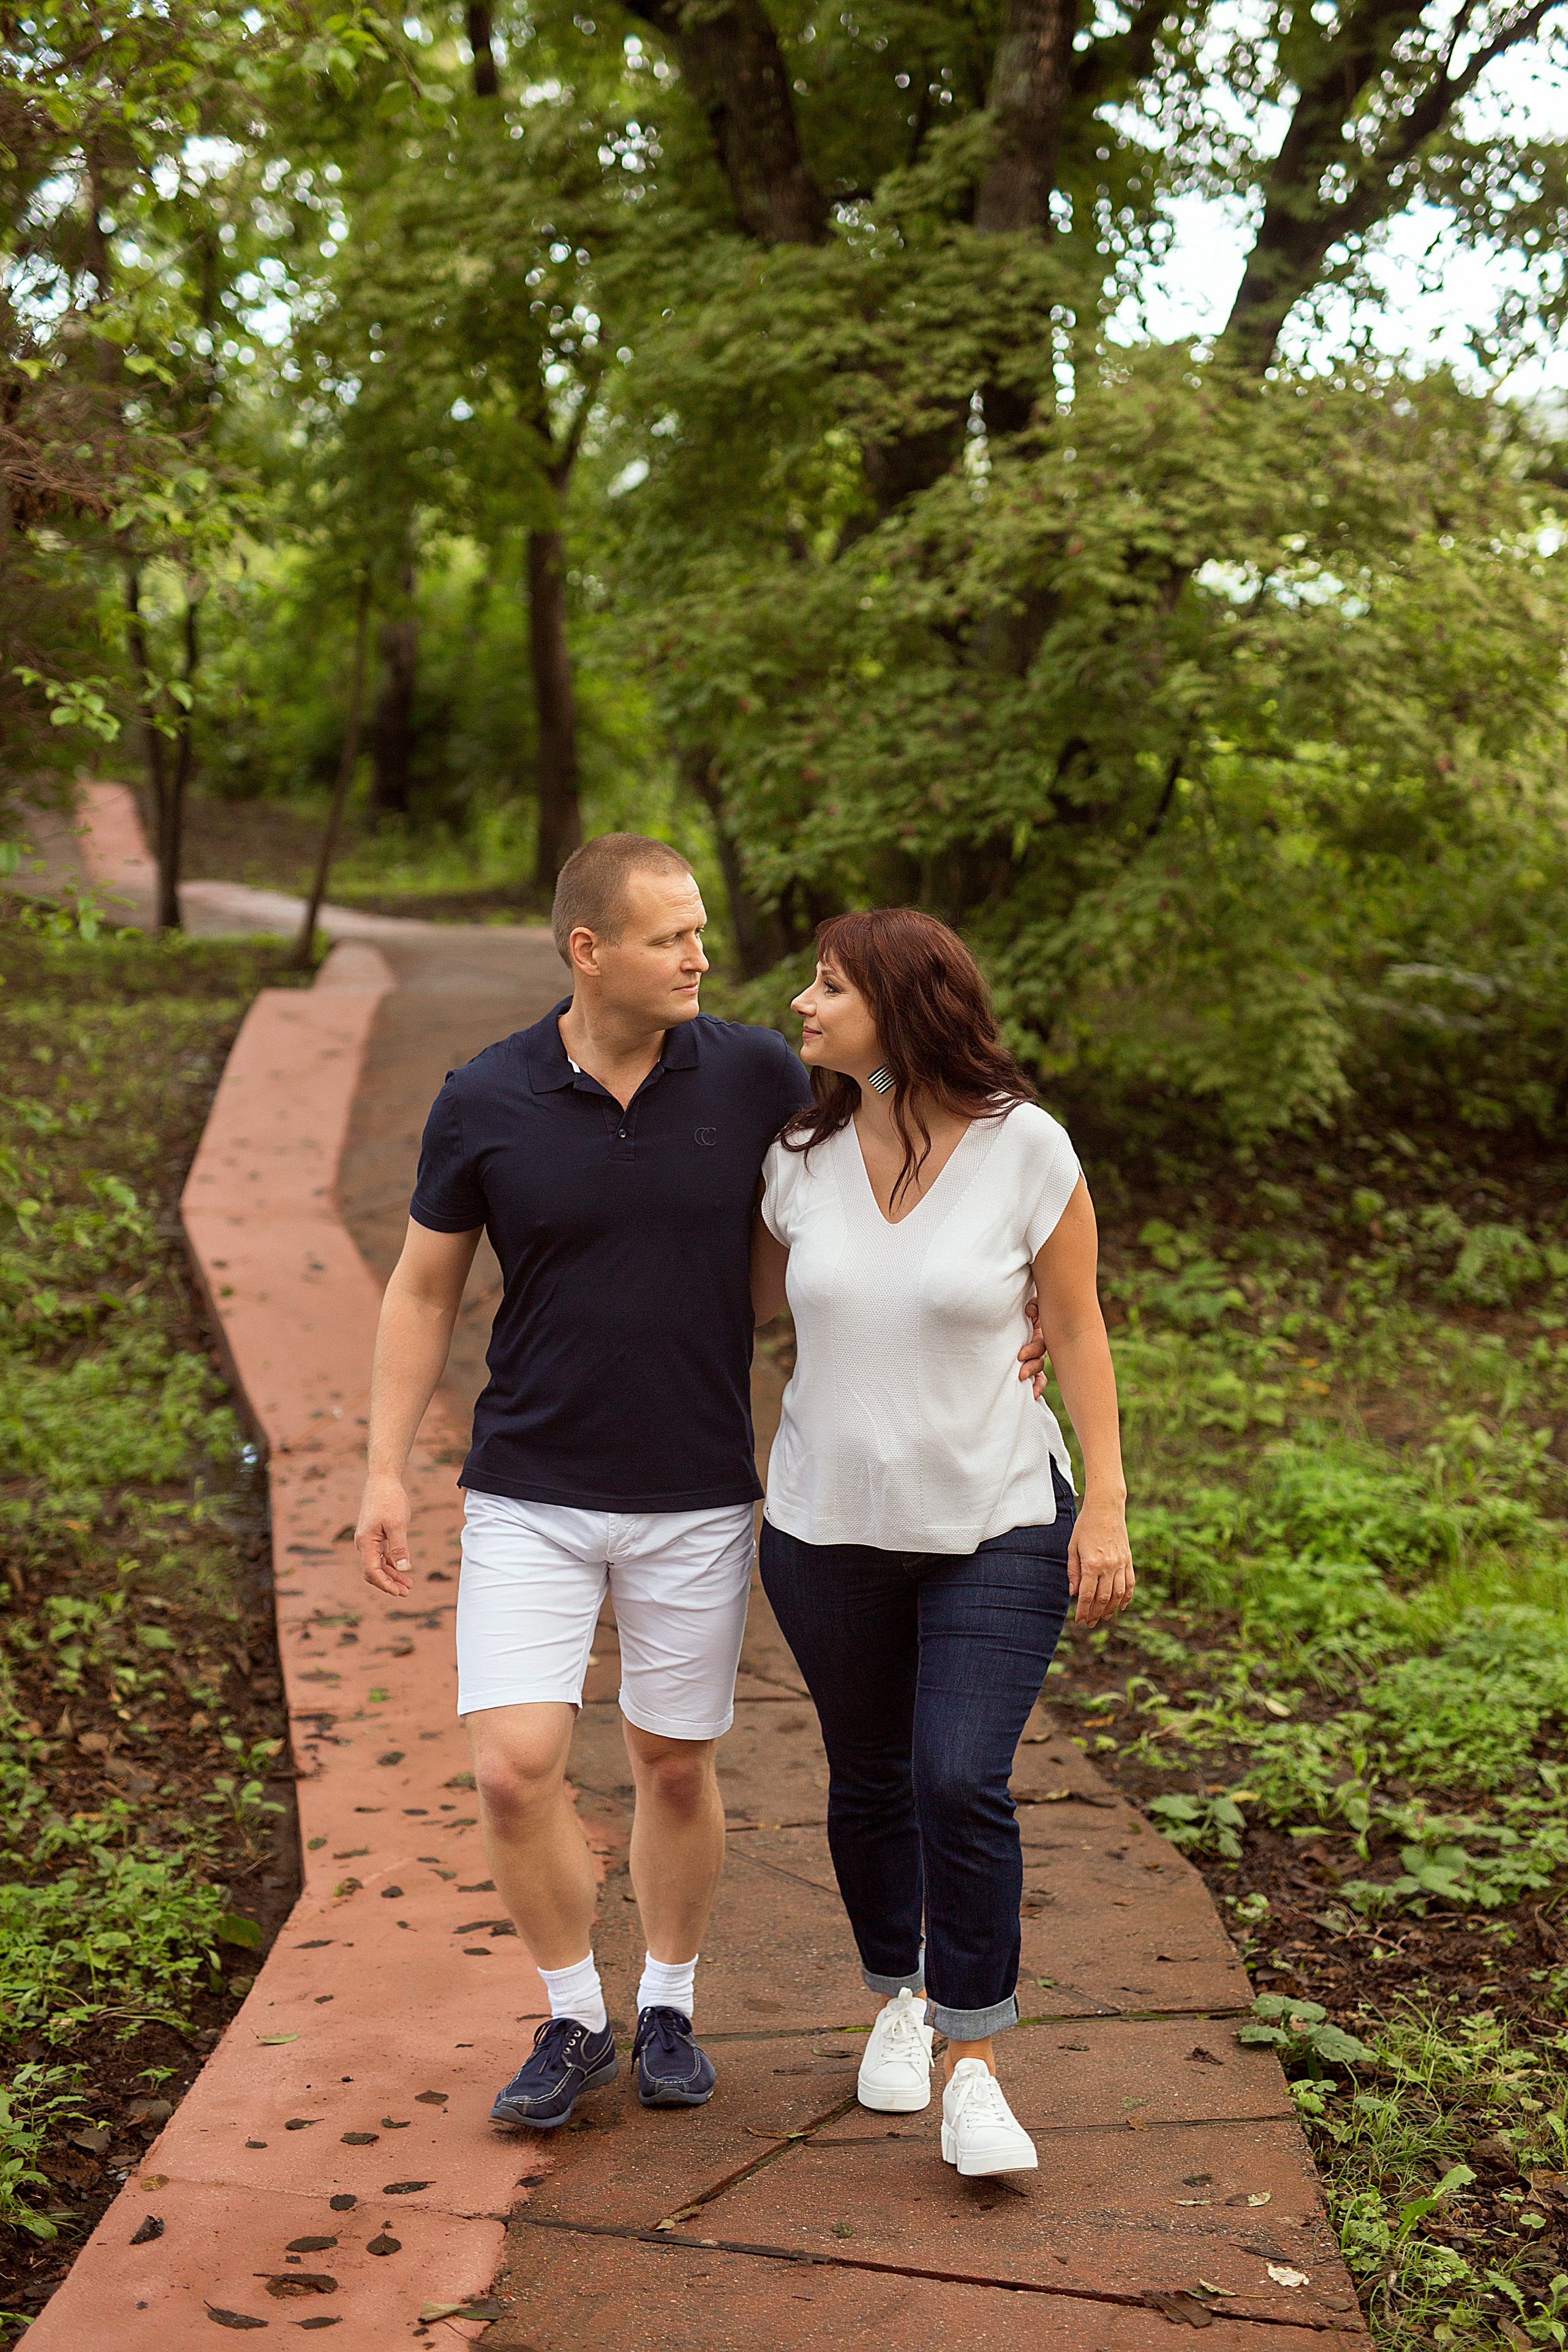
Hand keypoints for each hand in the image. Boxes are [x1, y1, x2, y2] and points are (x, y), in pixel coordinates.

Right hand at [357, 1473, 413, 1597]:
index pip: (372, 1571)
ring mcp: (369, 1539)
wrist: (383, 1480)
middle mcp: (364, 1543)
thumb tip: (404, 1569)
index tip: (399, 1592)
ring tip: (408, 1584)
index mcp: (366, 1542)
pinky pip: (381, 1555)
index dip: (385, 1584)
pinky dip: (392, 1563)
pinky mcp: (375, 1535)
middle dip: (389, 1583)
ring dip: (392, 1575)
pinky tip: (403, 1569)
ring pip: (378, 1564)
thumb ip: (400, 1548)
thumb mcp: (397, 1524)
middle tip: (407, 1592)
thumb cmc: (389, 1500)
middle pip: (373, 1571)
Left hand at [1018, 1298, 1046, 1398]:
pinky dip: (1037, 1386)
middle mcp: (1041, 1343)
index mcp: (1041, 1330)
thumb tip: (1030, 1311)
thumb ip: (1035, 1304)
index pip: (1040, 1344)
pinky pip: (1038, 1377)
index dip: (1032, 1351)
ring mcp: (1036, 1354)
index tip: (1020, 1356)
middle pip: (1040, 1360)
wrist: (1022, 1307)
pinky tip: (1033, 1396)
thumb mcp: (1034, 1302)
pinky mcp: (1030, 1361)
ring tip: (1026, 1388)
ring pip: (1038, 1369)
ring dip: (1033, 1379)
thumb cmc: (1028, 1305)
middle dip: (1032, 1368)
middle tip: (1020, 1374)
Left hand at [1067, 1495, 1133, 1627]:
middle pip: (1103, 1598)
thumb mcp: (1072, 1547)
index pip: (1087, 1595)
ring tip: (1103, 1617)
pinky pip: (1130, 1583)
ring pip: (1118, 1594)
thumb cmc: (1085, 1526)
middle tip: (1089, 1623)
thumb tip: (1073, 1592)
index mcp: (1092, 1564)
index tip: (1079, 1620)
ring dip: (1111, 1609)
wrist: (1106, 1508)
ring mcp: (1121, 1564)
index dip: (1083, 1610)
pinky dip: (1127, 1597)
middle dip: (1095, 1613)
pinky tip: (1121, 1606)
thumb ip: (1073, 1571)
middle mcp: (1108, 1566)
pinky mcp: (1128, 1560)